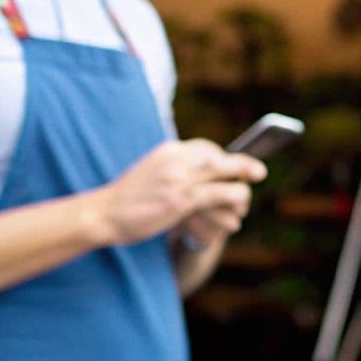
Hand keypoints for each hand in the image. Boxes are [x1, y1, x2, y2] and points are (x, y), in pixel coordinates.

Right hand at [88, 139, 266, 246]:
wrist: (102, 214)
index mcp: (168, 151)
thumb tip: (198, 170)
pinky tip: (237, 212)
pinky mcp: (180, 200)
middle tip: (259, 173)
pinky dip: (233, 200)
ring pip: (225, 173)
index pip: (206, 147)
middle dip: (243, 165)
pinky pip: (217, 194)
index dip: (225, 157)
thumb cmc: (126, 198)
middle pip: (220, 157)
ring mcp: (178, 179)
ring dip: (241, 186)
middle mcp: (176, 160)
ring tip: (244, 202)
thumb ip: (174, 168)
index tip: (235, 166)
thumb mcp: (151, 172)